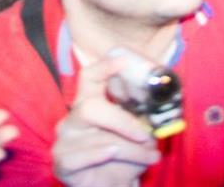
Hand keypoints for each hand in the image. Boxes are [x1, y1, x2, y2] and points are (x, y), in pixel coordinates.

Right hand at [50, 52, 161, 184]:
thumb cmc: (124, 159)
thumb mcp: (136, 137)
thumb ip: (142, 121)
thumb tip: (161, 109)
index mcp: (89, 104)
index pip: (89, 78)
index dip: (103, 67)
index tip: (124, 61)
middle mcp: (73, 118)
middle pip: (90, 106)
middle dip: (123, 121)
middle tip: (147, 136)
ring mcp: (64, 140)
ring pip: (95, 136)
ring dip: (129, 149)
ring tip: (150, 157)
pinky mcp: (62, 162)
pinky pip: (78, 156)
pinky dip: (99, 156)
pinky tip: (112, 155)